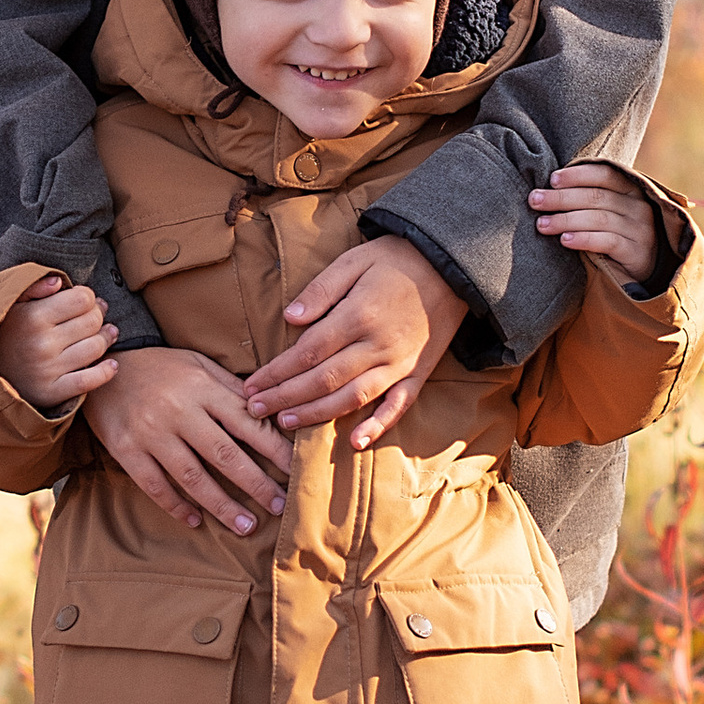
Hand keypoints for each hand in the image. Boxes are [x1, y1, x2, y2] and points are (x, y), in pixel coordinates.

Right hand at [0, 275, 118, 412]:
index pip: (82, 299)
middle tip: (97, 315)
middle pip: (93, 322)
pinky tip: (111, 364)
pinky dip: (106, 372)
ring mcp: (48, 370)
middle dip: (99, 315)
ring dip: (106, 339)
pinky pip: (89, 381)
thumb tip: (59, 282)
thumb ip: (32, 286)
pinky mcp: (52, 392)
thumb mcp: (10, 303)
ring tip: (106, 334)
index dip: (88, 297)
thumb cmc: (4, 332)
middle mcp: (42, 343)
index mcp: (33, 317)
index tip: (85, 300)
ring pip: (96, 348)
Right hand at [83, 348, 291, 535]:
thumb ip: (231, 390)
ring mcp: (151, 432)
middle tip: (280, 507)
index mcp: (203, 389)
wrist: (105, 362)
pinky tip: (196, 520)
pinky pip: (155, 485)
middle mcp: (179, 411)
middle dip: (257, 484)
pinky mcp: (126, 449)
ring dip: (223, 506)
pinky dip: (176, 505)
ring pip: (193, 477)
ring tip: (247, 526)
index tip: (296, 471)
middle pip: (225, 455)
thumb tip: (270, 413)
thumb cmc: (162, 367)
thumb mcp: (200, 365)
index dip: (275, 450)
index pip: (248, 423)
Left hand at [240, 235, 464, 449]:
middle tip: (256, 410)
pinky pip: (398, 405)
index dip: (276, 372)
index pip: (307, 353)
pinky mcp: (418, 373)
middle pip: (323, 380)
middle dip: (286, 398)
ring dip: (317, 415)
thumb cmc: (396, 260)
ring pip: (353, 398)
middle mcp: (377, 345)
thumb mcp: (354, 260)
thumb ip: (321, 289)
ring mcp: (399, 363)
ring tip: (287, 424)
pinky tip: (356, 443)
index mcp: (358, 315)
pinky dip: (379, 426)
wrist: (451, 266)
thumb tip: (289, 318)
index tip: (251, 386)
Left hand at [528, 161, 660, 289]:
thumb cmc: (618, 234)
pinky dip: (583, 239)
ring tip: (542, 224)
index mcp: (631, 190)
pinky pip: (607, 242)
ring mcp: (640, 230)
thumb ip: (591, 197)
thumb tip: (549, 188)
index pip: (605, 175)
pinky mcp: (636, 253)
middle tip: (535, 200)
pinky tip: (564, 240)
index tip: (551, 180)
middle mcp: (639, 207)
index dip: (577, 175)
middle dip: (561, 198)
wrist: (645, 270)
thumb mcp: (612, 211)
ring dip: (566, 220)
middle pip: (596, 197)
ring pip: (599, 219)